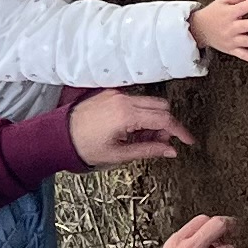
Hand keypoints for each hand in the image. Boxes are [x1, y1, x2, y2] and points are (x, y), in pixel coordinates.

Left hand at [66, 89, 187, 163]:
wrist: (58, 136)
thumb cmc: (84, 147)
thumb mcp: (119, 154)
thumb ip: (148, 150)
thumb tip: (171, 151)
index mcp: (127, 115)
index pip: (164, 119)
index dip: (180, 131)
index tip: (189, 141)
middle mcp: (123, 99)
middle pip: (161, 106)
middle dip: (166, 125)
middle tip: (159, 143)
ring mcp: (116, 94)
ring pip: (149, 102)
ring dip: (153, 119)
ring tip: (141, 138)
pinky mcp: (110, 93)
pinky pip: (134, 100)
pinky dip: (140, 113)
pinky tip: (130, 130)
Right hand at [189, 0, 247, 66]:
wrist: (199, 29)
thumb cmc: (214, 13)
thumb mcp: (223, 1)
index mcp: (228, 14)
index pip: (240, 8)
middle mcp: (230, 28)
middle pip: (244, 26)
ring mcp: (231, 40)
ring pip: (245, 42)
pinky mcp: (231, 49)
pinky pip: (243, 55)